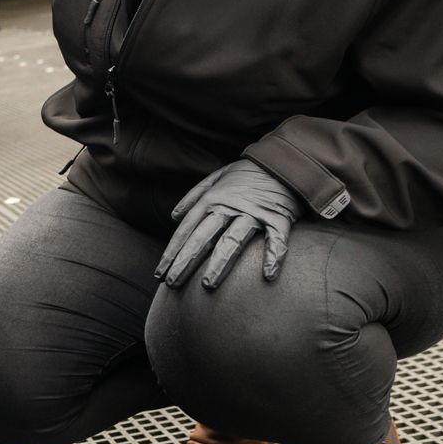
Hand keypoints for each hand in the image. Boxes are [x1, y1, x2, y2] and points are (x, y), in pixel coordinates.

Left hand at [155, 159, 305, 290]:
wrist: (282, 160)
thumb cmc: (247, 173)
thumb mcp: (216, 177)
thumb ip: (194, 196)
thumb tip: (174, 216)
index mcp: (212, 199)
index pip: (187, 229)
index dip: (172, 252)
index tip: (160, 273)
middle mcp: (229, 207)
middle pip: (203, 238)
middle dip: (186, 261)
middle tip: (172, 283)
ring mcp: (254, 213)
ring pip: (233, 241)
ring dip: (219, 263)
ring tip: (207, 284)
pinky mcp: (278, 217)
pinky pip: (277, 239)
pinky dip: (274, 255)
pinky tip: (268, 275)